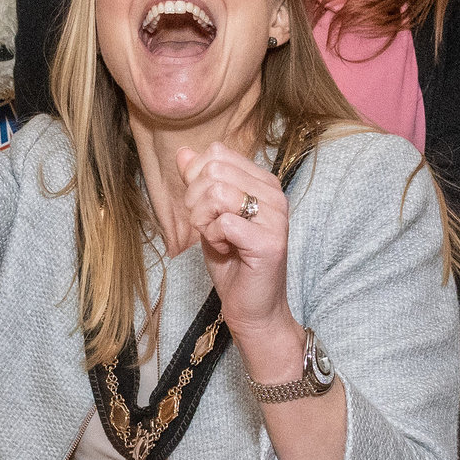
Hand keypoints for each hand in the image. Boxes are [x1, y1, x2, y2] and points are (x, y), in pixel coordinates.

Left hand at [177, 142, 291, 343]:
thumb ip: (198, 182)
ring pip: (216, 193)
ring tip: (218, 239)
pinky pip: (223, 223)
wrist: (253, 307)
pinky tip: (227, 251)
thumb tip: (183, 152)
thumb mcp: (208, 215)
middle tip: (207, 227)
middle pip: (213, 169)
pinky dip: (214, 239)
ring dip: (203, 221)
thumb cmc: (232, 262)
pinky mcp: (269, 241)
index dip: (195, 177)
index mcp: (262, 182)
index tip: (204, 208)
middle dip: (195, 200)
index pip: (217, 153)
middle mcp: (274, 194)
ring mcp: (275, 217)